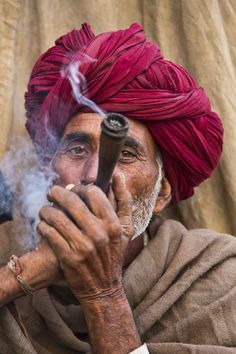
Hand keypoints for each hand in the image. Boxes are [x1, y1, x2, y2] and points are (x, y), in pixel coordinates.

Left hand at [37, 173, 133, 300]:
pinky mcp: (67, 257)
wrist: (104, 288)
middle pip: (71, 200)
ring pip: (56, 215)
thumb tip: (117, 175)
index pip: (92, 192)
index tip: (74, 191)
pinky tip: (44, 225)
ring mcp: (82, 246)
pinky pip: (48, 232)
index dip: (80, 188)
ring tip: (45, 210)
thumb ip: (123, 200)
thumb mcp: (126, 229)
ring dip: (46, 209)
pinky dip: (42, 225)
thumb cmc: (114, 254)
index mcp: (113, 223)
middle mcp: (98, 233)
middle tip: (52, 192)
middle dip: (57, 192)